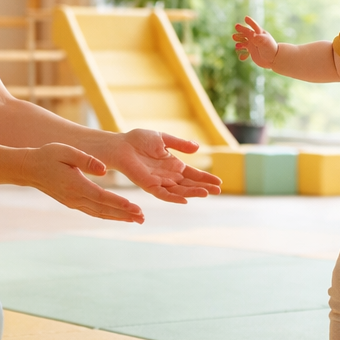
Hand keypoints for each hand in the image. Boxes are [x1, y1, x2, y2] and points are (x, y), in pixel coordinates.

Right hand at [21, 143, 144, 222]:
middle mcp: (75, 198)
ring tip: (136, 220)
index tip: (135, 208)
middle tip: (142, 218)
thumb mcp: (67, 151)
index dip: (119, 204)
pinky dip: (107, 214)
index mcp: (75, 185)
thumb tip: (104, 170)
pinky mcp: (72, 203)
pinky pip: (93, 211)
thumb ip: (86, 160)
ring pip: (99, 213)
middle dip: (124, 214)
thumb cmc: (48, 156)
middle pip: (104, 209)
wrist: (29, 168)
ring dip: (118, 217)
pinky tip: (118, 215)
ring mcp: (73, 202)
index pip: (102, 197)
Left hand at [105, 128, 221, 204]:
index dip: (205, 178)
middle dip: (204, 187)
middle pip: (189, 184)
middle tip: (218, 190)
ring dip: (193, 192)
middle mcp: (168, 175)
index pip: (193, 174)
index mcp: (173, 164)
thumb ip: (180, 144)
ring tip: (207, 193)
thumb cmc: (138, 140)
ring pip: (180, 191)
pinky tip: (186, 199)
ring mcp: (160, 181)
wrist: (121, 144)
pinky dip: (174, 198)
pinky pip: (163, 194)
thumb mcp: (164, 139)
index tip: (219, 182)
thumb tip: (197, 148)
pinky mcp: (149, 185)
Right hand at [232, 16, 277, 67]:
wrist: (273, 59)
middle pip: (247, 32)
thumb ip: (259, 39)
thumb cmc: (271, 49)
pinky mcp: (251, 51)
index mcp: (260, 34)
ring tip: (234, 38)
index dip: (250, 22)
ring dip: (239, 39)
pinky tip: (239, 52)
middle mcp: (256, 38)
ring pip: (244, 40)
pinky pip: (244, 49)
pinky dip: (241, 50)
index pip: (255, 27)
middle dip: (241, 30)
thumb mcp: (265, 43)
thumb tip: (253, 35)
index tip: (246, 18)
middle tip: (236, 26)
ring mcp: (253, 44)